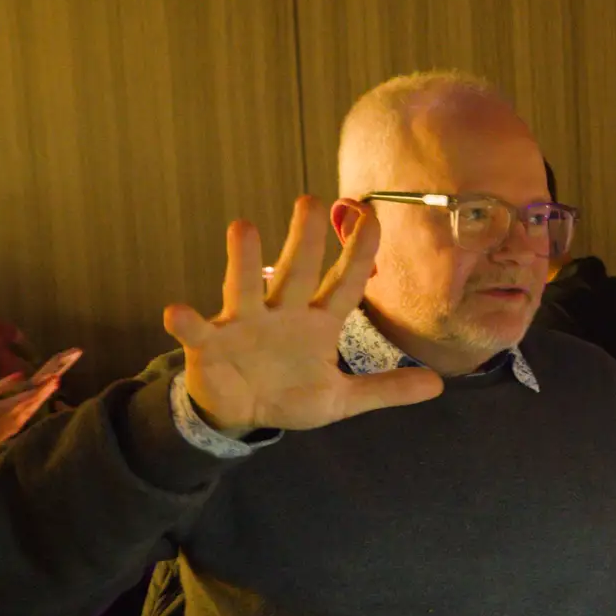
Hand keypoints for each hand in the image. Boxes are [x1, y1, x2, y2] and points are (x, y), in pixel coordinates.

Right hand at [0, 373, 59, 458]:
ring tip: (48, 388)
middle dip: (48, 390)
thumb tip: (20, 375)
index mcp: (14, 406)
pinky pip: (30, 414)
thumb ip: (3, 385)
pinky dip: (35, 405)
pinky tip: (34, 401)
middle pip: (38, 401)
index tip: (55, 377)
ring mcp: (21, 424)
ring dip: (42, 398)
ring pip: (35, 408)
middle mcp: (22, 415)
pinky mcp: (17, 429)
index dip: (46, 386)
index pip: (35, 394)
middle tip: (56, 380)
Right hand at [163, 197, 441, 435]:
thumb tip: (439, 384)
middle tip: (311, 201)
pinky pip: (196, 330)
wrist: (244, 414)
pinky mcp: (209, 344)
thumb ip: (385, 389)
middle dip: (305, 239)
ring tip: (243, 227)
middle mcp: (282, 314)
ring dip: (244, 260)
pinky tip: (177, 311)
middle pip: (296, 271)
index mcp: (317, 323)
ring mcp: (243, 324)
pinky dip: (185, 321)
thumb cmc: (291, 393)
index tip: (373, 216)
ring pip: (245, 287)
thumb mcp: (342, 399)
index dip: (359, 253)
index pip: (344, 283)